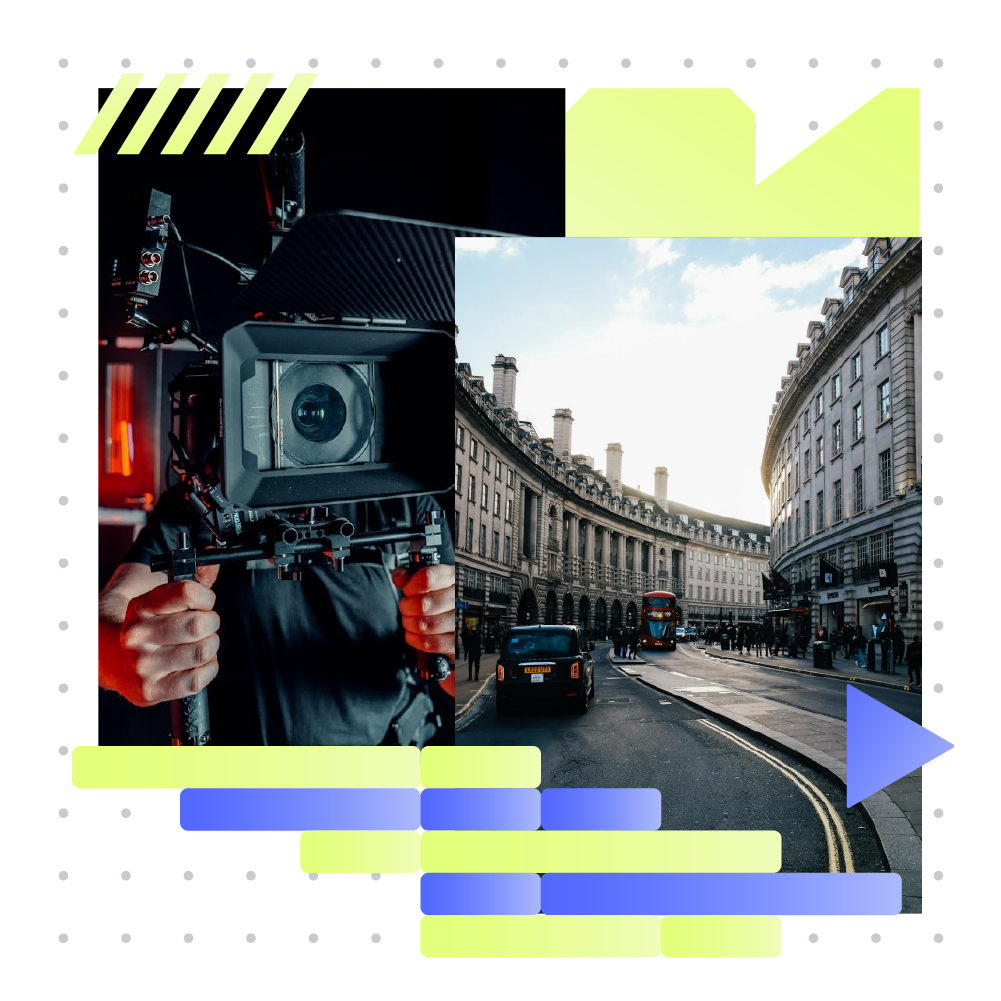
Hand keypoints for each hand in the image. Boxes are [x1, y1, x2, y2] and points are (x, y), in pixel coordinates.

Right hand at [116, 565, 220, 706]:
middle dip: (211, 623)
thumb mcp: (162, 595)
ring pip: (203, 651)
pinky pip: (198, 679)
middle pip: (199, 625)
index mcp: (140, 607)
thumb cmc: (146, 624)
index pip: (188, 592)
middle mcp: (137, 636)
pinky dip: (208, 669)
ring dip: (210, 646)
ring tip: (198, 643)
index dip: (206, 597)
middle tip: (204, 625)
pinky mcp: (151, 690)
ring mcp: (143, 665)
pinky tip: (195, 663)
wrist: (110, 658)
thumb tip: (215, 559)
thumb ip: (194, 577)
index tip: (204, 602)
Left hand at [391, 563, 454, 661]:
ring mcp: (461, 621)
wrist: (456, 619)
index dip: (410, 587)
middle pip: (423, 604)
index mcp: (454, 578)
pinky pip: (431, 643)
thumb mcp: (426, 580)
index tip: (408, 591)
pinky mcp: (457, 642)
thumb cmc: (439, 598)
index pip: (428, 578)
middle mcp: (461, 598)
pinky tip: (413, 634)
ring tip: (410, 620)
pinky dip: (415, 639)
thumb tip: (400, 578)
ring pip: (425, 625)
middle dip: (407, 608)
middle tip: (406, 608)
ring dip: (410, 624)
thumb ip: (410, 575)